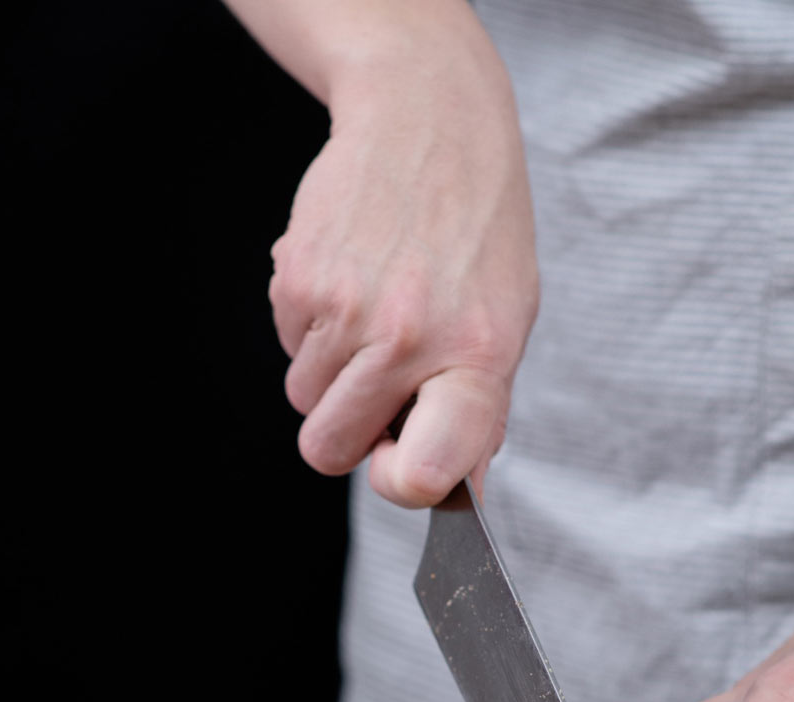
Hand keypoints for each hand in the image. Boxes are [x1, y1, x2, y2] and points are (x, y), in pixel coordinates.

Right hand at [268, 42, 537, 505]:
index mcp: (477, 357)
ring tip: (373, 309)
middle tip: (378, 384)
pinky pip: (286, 346)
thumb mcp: (507, 320)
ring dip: (330, 372)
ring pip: (304, 399)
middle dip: (344, 432)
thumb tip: (455, 489)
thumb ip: (479, 409)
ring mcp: (347, 308)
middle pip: (330, 449)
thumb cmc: (476, 232)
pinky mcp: (298, 278)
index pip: (430, 467)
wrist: (428, 120)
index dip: (404, 485)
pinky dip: (310, 325)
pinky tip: (350, 276)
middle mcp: (409, 338)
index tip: (402, 471)